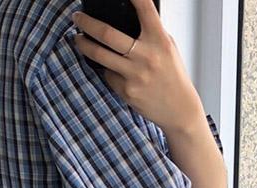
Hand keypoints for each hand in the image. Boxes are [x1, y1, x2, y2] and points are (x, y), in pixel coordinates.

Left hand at [71, 0, 201, 130]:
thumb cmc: (172, 75)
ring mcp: (135, 75)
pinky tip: (111, 69)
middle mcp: (147, 56)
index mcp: (160, 40)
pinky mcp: (127, 91)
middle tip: (77, 17)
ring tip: (78, 39)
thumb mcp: (167, 48)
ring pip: (100, 55)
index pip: (145, 9)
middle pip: (108, 34)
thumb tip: (128, 16)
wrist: (179, 109)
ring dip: (84, 45)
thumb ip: (151, 33)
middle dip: (87, 23)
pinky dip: (106, 70)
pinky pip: (108, 75)